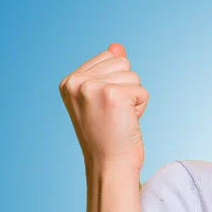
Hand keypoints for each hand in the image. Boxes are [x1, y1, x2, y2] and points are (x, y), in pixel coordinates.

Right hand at [58, 42, 148, 171]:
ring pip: (133, 76)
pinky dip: (140, 108)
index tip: (105, 108)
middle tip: (113, 115)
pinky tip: (126, 123)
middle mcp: (76, 82)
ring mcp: (93, 87)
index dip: (115, 83)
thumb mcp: (103, 98)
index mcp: (69, 81)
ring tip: (119, 119)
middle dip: (126, 89)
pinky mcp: (113, 95)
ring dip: (133, 99)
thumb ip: (108, 70)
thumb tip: (117, 46)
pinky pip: (142, 91)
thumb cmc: (108, 135)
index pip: (109, 57)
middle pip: (122, 63)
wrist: (109, 165)